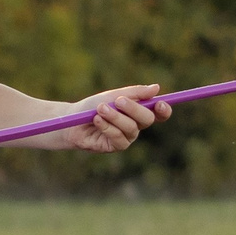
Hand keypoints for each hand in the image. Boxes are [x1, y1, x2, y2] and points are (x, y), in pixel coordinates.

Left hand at [49, 84, 169, 152]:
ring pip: (131, 128)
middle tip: (118, 101)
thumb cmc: (93, 106)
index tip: (159, 103)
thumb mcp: (113, 95)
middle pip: (147, 119)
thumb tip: (156, 88)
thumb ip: (134, 93)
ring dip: (115, 117)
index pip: (158, 113)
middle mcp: (136, 125)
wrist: (72, 120)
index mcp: (138, 112)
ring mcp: (127, 137)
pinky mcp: (116, 146)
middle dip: (133, 109)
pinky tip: (97, 121)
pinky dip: (107, 127)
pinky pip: (118, 138)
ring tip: (100, 110)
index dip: (164, 110)